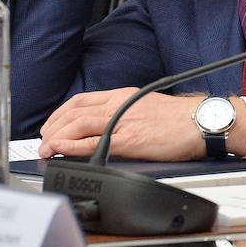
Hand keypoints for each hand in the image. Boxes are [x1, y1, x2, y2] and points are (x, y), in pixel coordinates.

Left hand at [38, 89, 207, 160]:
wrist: (202, 122)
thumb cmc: (182, 119)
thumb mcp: (148, 107)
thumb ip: (126, 114)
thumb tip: (110, 129)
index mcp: (123, 96)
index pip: (81, 101)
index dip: (60, 114)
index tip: (52, 125)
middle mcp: (118, 105)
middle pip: (73, 112)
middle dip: (52, 127)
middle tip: (43, 141)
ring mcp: (122, 121)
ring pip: (77, 125)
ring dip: (56, 138)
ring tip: (46, 149)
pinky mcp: (129, 140)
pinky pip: (92, 142)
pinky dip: (71, 146)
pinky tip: (61, 151)